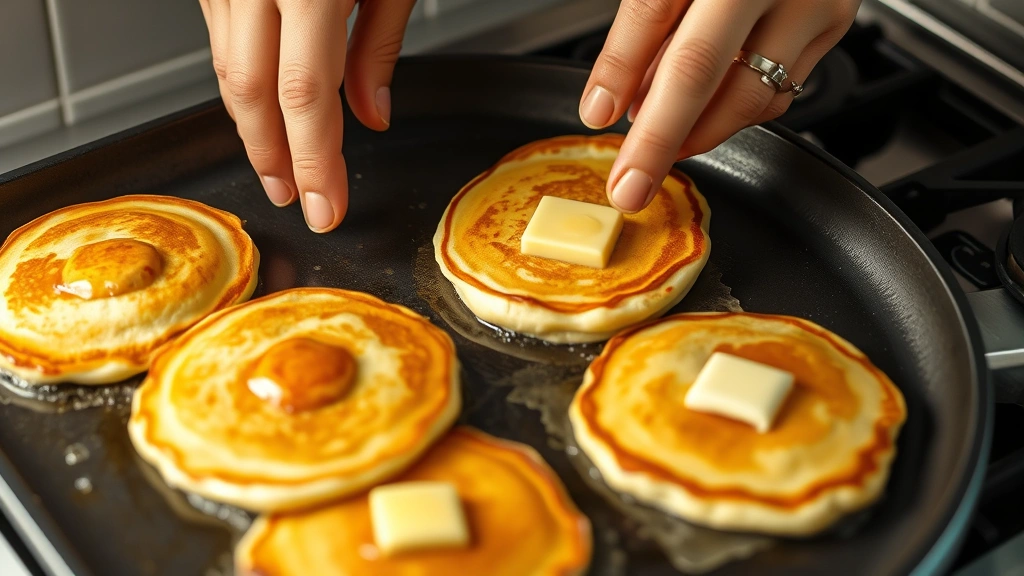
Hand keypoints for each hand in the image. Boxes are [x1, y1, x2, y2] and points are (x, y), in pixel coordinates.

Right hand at [198, 0, 416, 231]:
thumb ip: (378, 44)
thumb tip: (373, 113)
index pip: (306, 95)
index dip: (314, 161)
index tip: (327, 207)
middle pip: (254, 93)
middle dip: (273, 157)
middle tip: (294, 196)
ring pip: (228, 69)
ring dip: (252, 126)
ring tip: (278, 162)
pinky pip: (219, 39)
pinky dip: (240, 81)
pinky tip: (262, 105)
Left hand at [580, 0, 859, 211]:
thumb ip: (646, 20)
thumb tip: (615, 98)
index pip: (654, 11)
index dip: (619, 71)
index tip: (596, 121)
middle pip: (702, 67)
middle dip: (659, 139)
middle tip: (630, 185)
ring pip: (748, 93)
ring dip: (696, 129)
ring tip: (660, 137)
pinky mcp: (835, 22)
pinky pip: (781, 90)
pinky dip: (737, 110)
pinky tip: (707, 109)